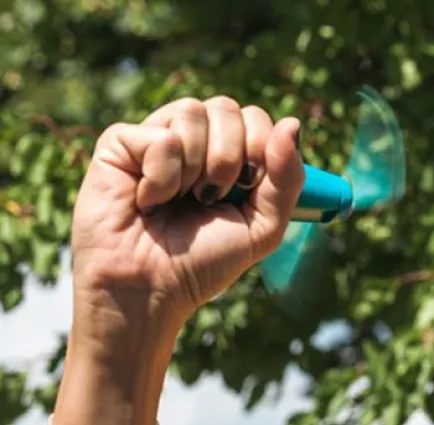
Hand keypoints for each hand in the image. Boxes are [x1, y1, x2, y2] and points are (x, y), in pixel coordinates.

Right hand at [71, 96, 304, 329]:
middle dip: (230, 159)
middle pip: (228, 108)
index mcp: (228, 153)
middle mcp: (193, 139)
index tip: (248, 188)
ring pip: (192, 112)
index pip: (256, 117)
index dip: (261, 147)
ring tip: (178, 200)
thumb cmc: (204, 261)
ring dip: (196, 169)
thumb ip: (287, 178)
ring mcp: (155, 136)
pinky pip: (160, 137)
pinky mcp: (119, 143)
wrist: (150, 288)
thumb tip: (293, 123)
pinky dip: (162, 177)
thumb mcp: (263, 225)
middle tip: (210, 198)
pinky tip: (147, 199)